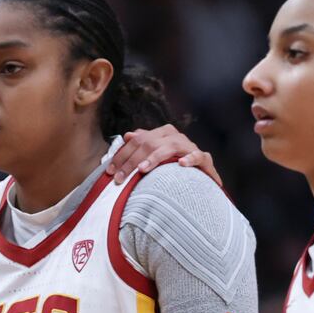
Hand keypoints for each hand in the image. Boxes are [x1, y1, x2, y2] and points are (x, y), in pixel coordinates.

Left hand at [105, 125, 224, 188]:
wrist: (201, 176)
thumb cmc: (173, 166)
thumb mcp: (155, 156)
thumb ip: (142, 145)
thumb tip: (128, 135)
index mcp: (162, 134)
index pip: (137, 141)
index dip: (121, 156)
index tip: (110, 172)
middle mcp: (175, 137)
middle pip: (149, 144)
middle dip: (131, 162)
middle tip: (119, 178)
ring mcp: (189, 146)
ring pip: (169, 147)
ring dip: (155, 159)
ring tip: (142, 169)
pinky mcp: (204, 158)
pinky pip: (198, 156)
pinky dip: (190, 159)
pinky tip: (181, 164)